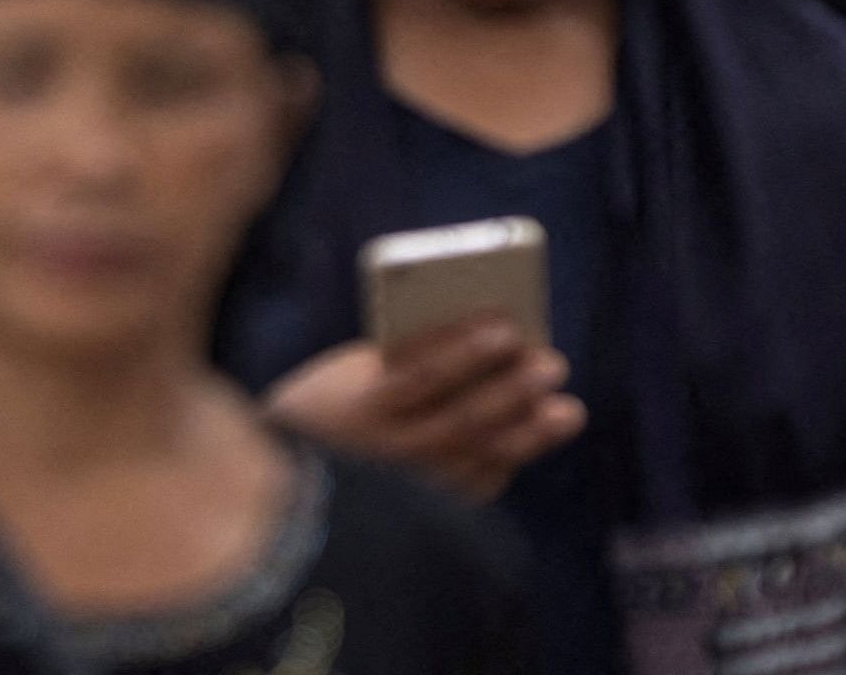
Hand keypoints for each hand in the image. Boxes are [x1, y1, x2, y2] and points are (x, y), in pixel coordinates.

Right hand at [263, 320, 584, 503]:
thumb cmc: (323, 411)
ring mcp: (406, 492)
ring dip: (527, 434)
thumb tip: (474, 337)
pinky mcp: (421, 518)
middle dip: (511, 390)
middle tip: (551, 363)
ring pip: (477, 460)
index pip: (421, 375)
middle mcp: (385, 454)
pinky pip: (473, 490)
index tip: (506, 326)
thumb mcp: (346, 375)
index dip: (465, 350)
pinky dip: (505, 463)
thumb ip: (401, 360)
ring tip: (566, 411)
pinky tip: (529, 441)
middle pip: (461, 419)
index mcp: (359, 405)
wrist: (280, 489)